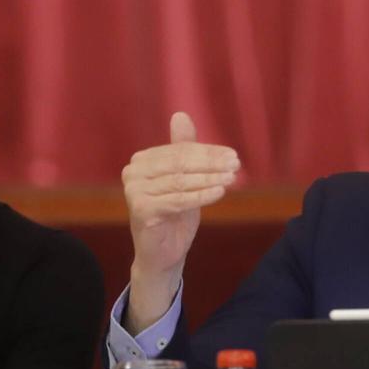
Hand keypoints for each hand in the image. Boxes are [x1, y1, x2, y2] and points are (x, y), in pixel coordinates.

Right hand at [122, 112, 238, 332]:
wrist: (163, 254)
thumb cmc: (175, 214)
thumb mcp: (184, 179)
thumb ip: (183, 149)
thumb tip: (181, 114)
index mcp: (142, 161)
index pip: (180, 151)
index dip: (208, 152)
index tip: (233, 155)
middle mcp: (133, 172)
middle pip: (179, 164)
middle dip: (211, 164)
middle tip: (236, 164)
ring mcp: (134, 192)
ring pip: (180, 181)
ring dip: (209, 179)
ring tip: (231, 178)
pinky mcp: (140, 210)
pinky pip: (177, 200)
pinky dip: (200, 196)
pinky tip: (220, 193)